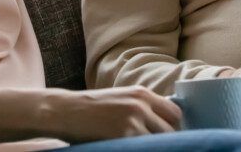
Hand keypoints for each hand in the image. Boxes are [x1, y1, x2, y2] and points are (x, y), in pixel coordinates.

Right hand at [42, 86, 181, 142]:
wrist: (65, 111)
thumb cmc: (92, 108)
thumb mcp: (122, 99)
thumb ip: (142, 107)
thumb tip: (164, 123)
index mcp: (142, 93)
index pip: (175, 113)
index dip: (174, 128)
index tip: (168, 137)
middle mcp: (140, 105)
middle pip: (171, 130)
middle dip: (167, 141)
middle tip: (157, 146)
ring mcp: (132, 121)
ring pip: (161, 142)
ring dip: (155, 147)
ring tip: (142, 147)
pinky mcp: (123, 137)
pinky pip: (144, 148)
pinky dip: (141, 150)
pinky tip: (130, 149)